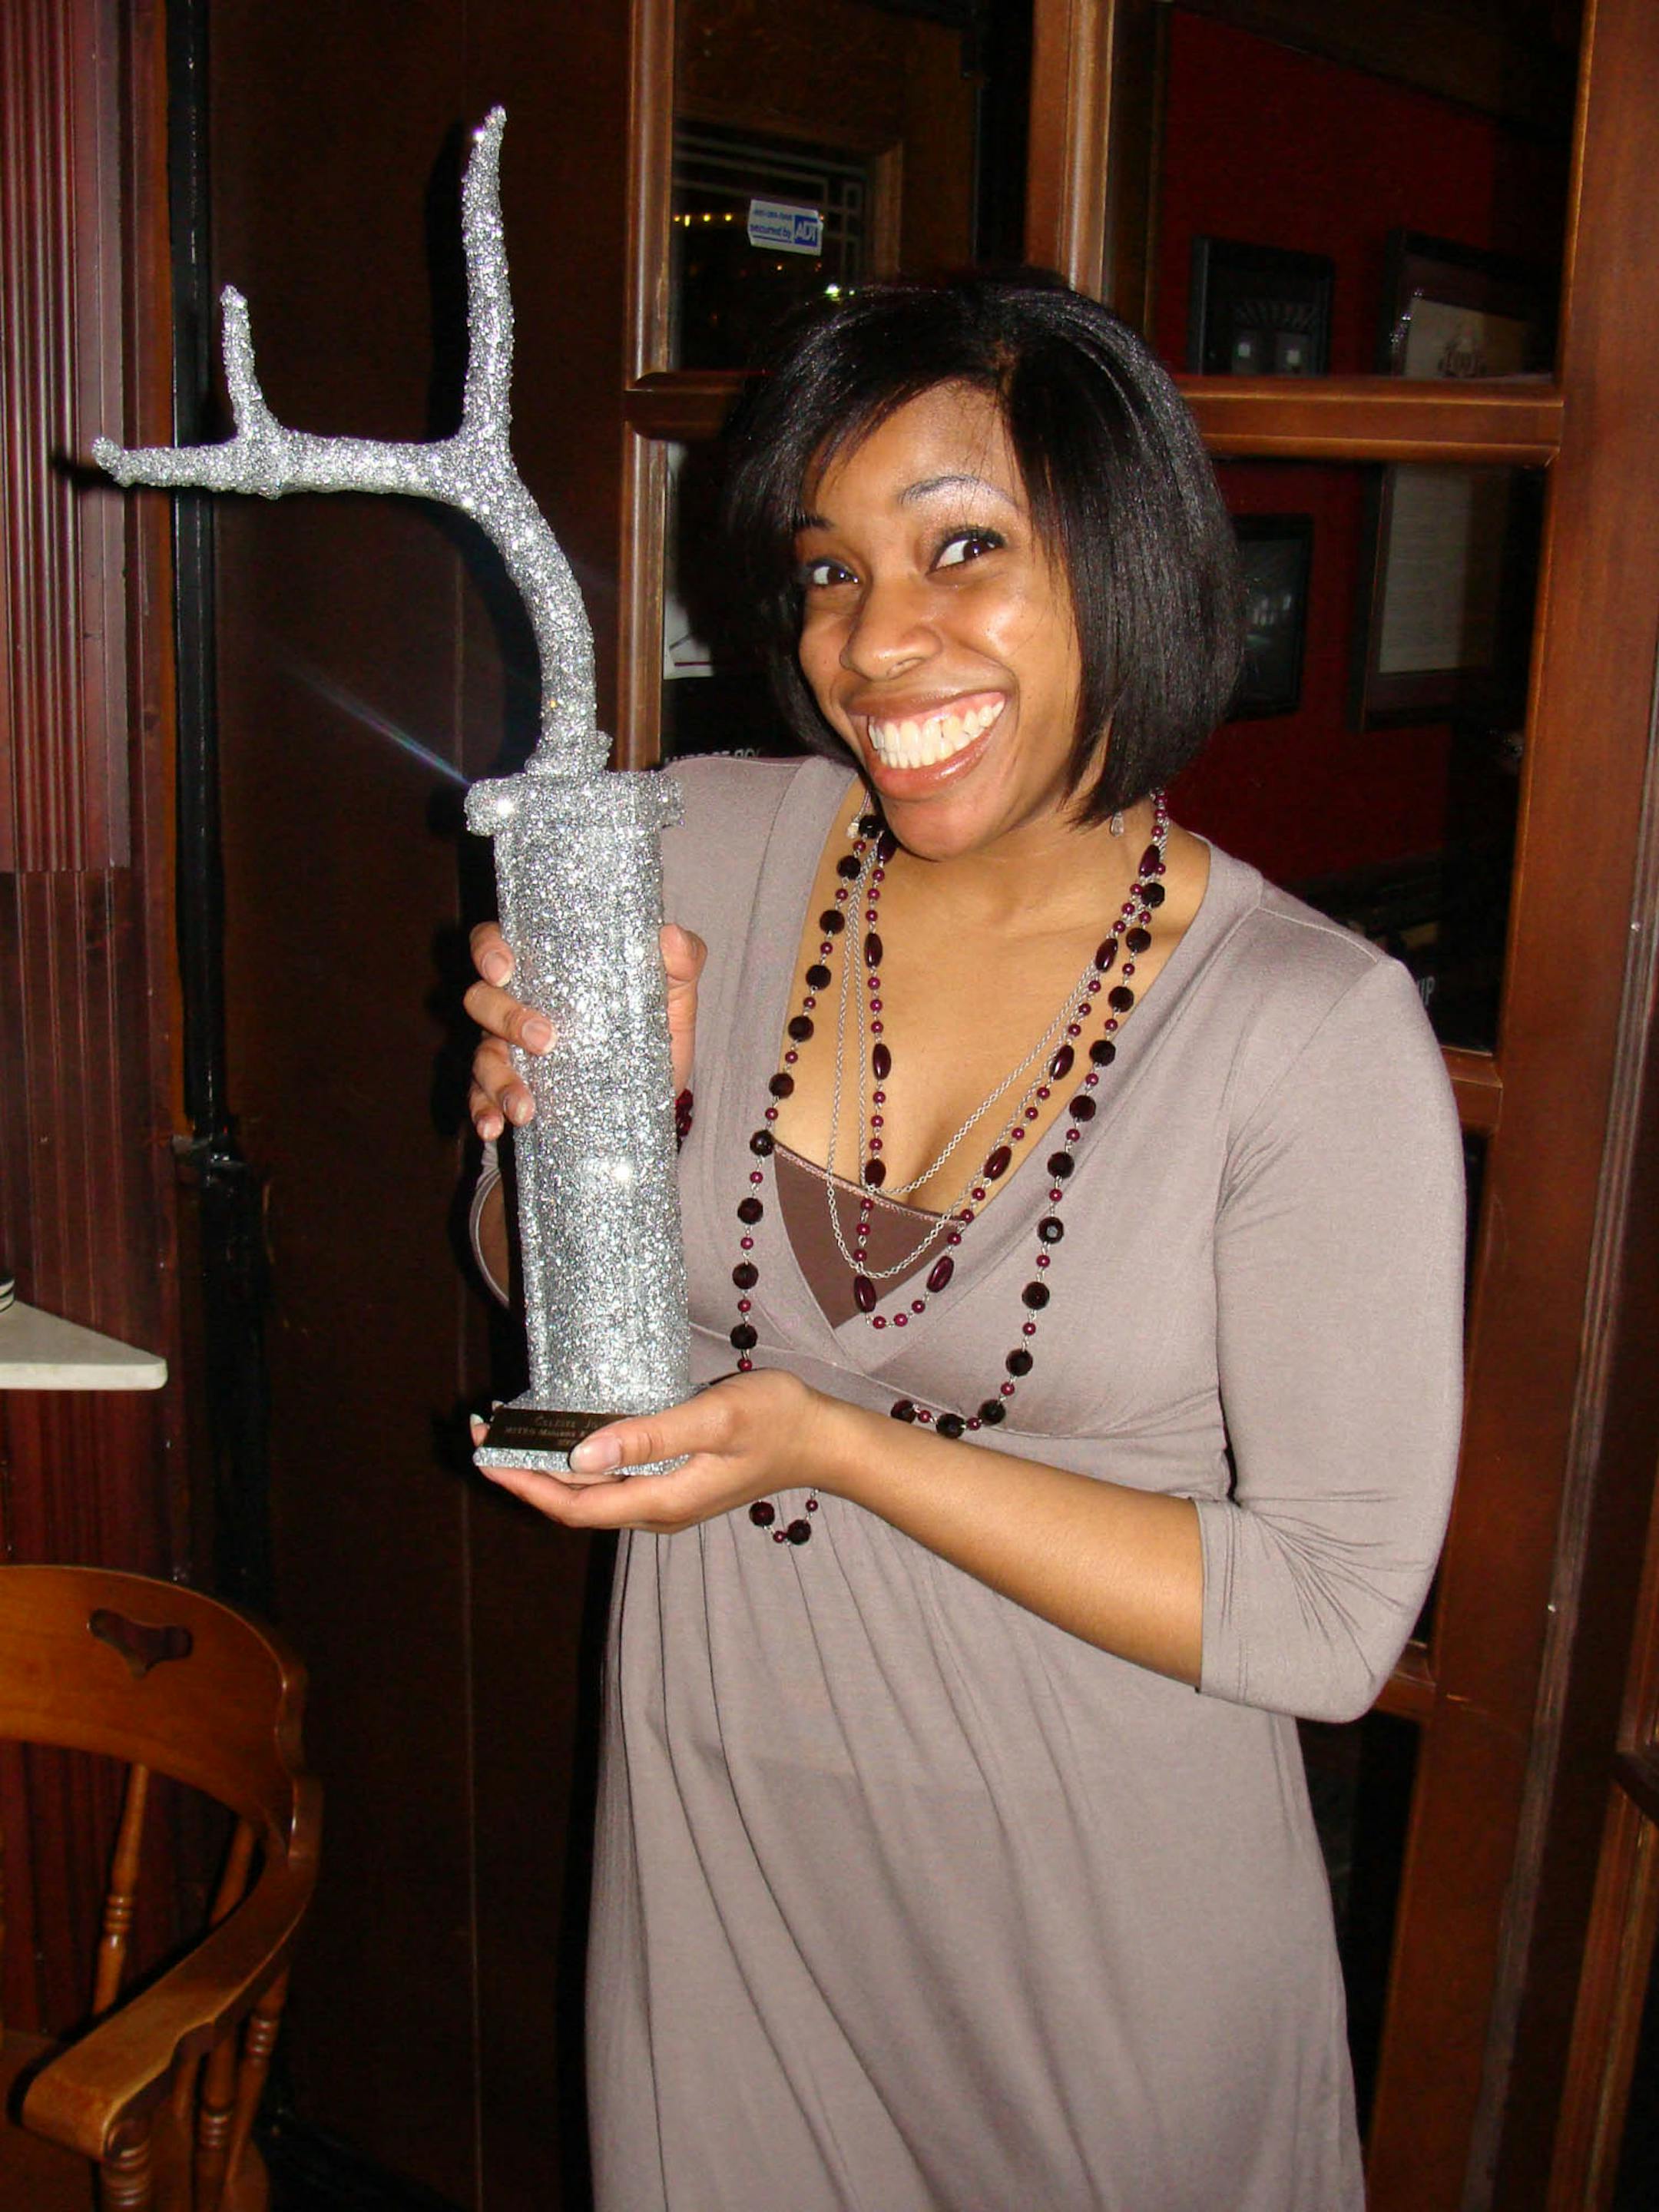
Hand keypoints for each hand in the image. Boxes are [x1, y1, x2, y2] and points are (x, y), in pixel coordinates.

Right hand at [464, 918, 705, 1140]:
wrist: (651, 1105)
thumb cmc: (653, 1039)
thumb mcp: (673, 1004)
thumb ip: (680, 966)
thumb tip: (670, 936)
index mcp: (548, 973)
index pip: (498, 944)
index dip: (489, 948)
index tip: (504, 968)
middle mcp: (517, 1007)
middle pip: (481, 998)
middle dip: (506, 1017)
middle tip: (545, 1040)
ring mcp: (507, 1051)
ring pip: (481, 1055)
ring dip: (497, 1079)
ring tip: (526, 1108)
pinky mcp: (510, 1093)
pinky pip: (479, 1100)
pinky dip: (483, 1112)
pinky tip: (495, 1126)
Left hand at [470, 1370, 852, 1534]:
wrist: (822, 1440)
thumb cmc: (775, 1420)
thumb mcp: (715, 1418)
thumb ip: (649, 1436)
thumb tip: (581, 1454)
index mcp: (660, 1500)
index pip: (573, 1504)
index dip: (523, 1482)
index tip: (485, 1452)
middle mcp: (656, 1509)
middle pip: (574, 1503)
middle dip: (524, 1472)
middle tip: (483, 1431)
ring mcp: (665, 1499)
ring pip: (591, 1493)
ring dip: (548, 1467)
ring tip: (513, 1431)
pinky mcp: (673, 1483)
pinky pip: (612, 1481)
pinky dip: (580, 1461)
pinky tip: (568, 1433)